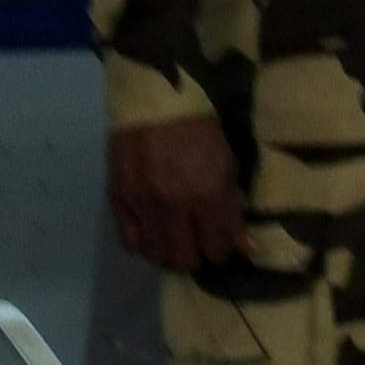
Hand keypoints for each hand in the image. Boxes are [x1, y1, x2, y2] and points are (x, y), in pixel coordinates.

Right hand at [107, 114, 240, 274]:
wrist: (158, 105)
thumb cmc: (202, 134)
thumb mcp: (229, 167)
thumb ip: (233, 211)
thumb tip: (246, 248)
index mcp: (208, 195)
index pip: (216, 247)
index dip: (221, 252)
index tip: (222, 247)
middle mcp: (174, 205)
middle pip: (184, 259)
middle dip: (196, 259)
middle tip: (199, 248)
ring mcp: (143, 203)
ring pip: (156, 254)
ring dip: (169, 255)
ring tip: (177, 243)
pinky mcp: (118, 198)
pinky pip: (129, 241)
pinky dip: (143, 246)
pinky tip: (153, 237)